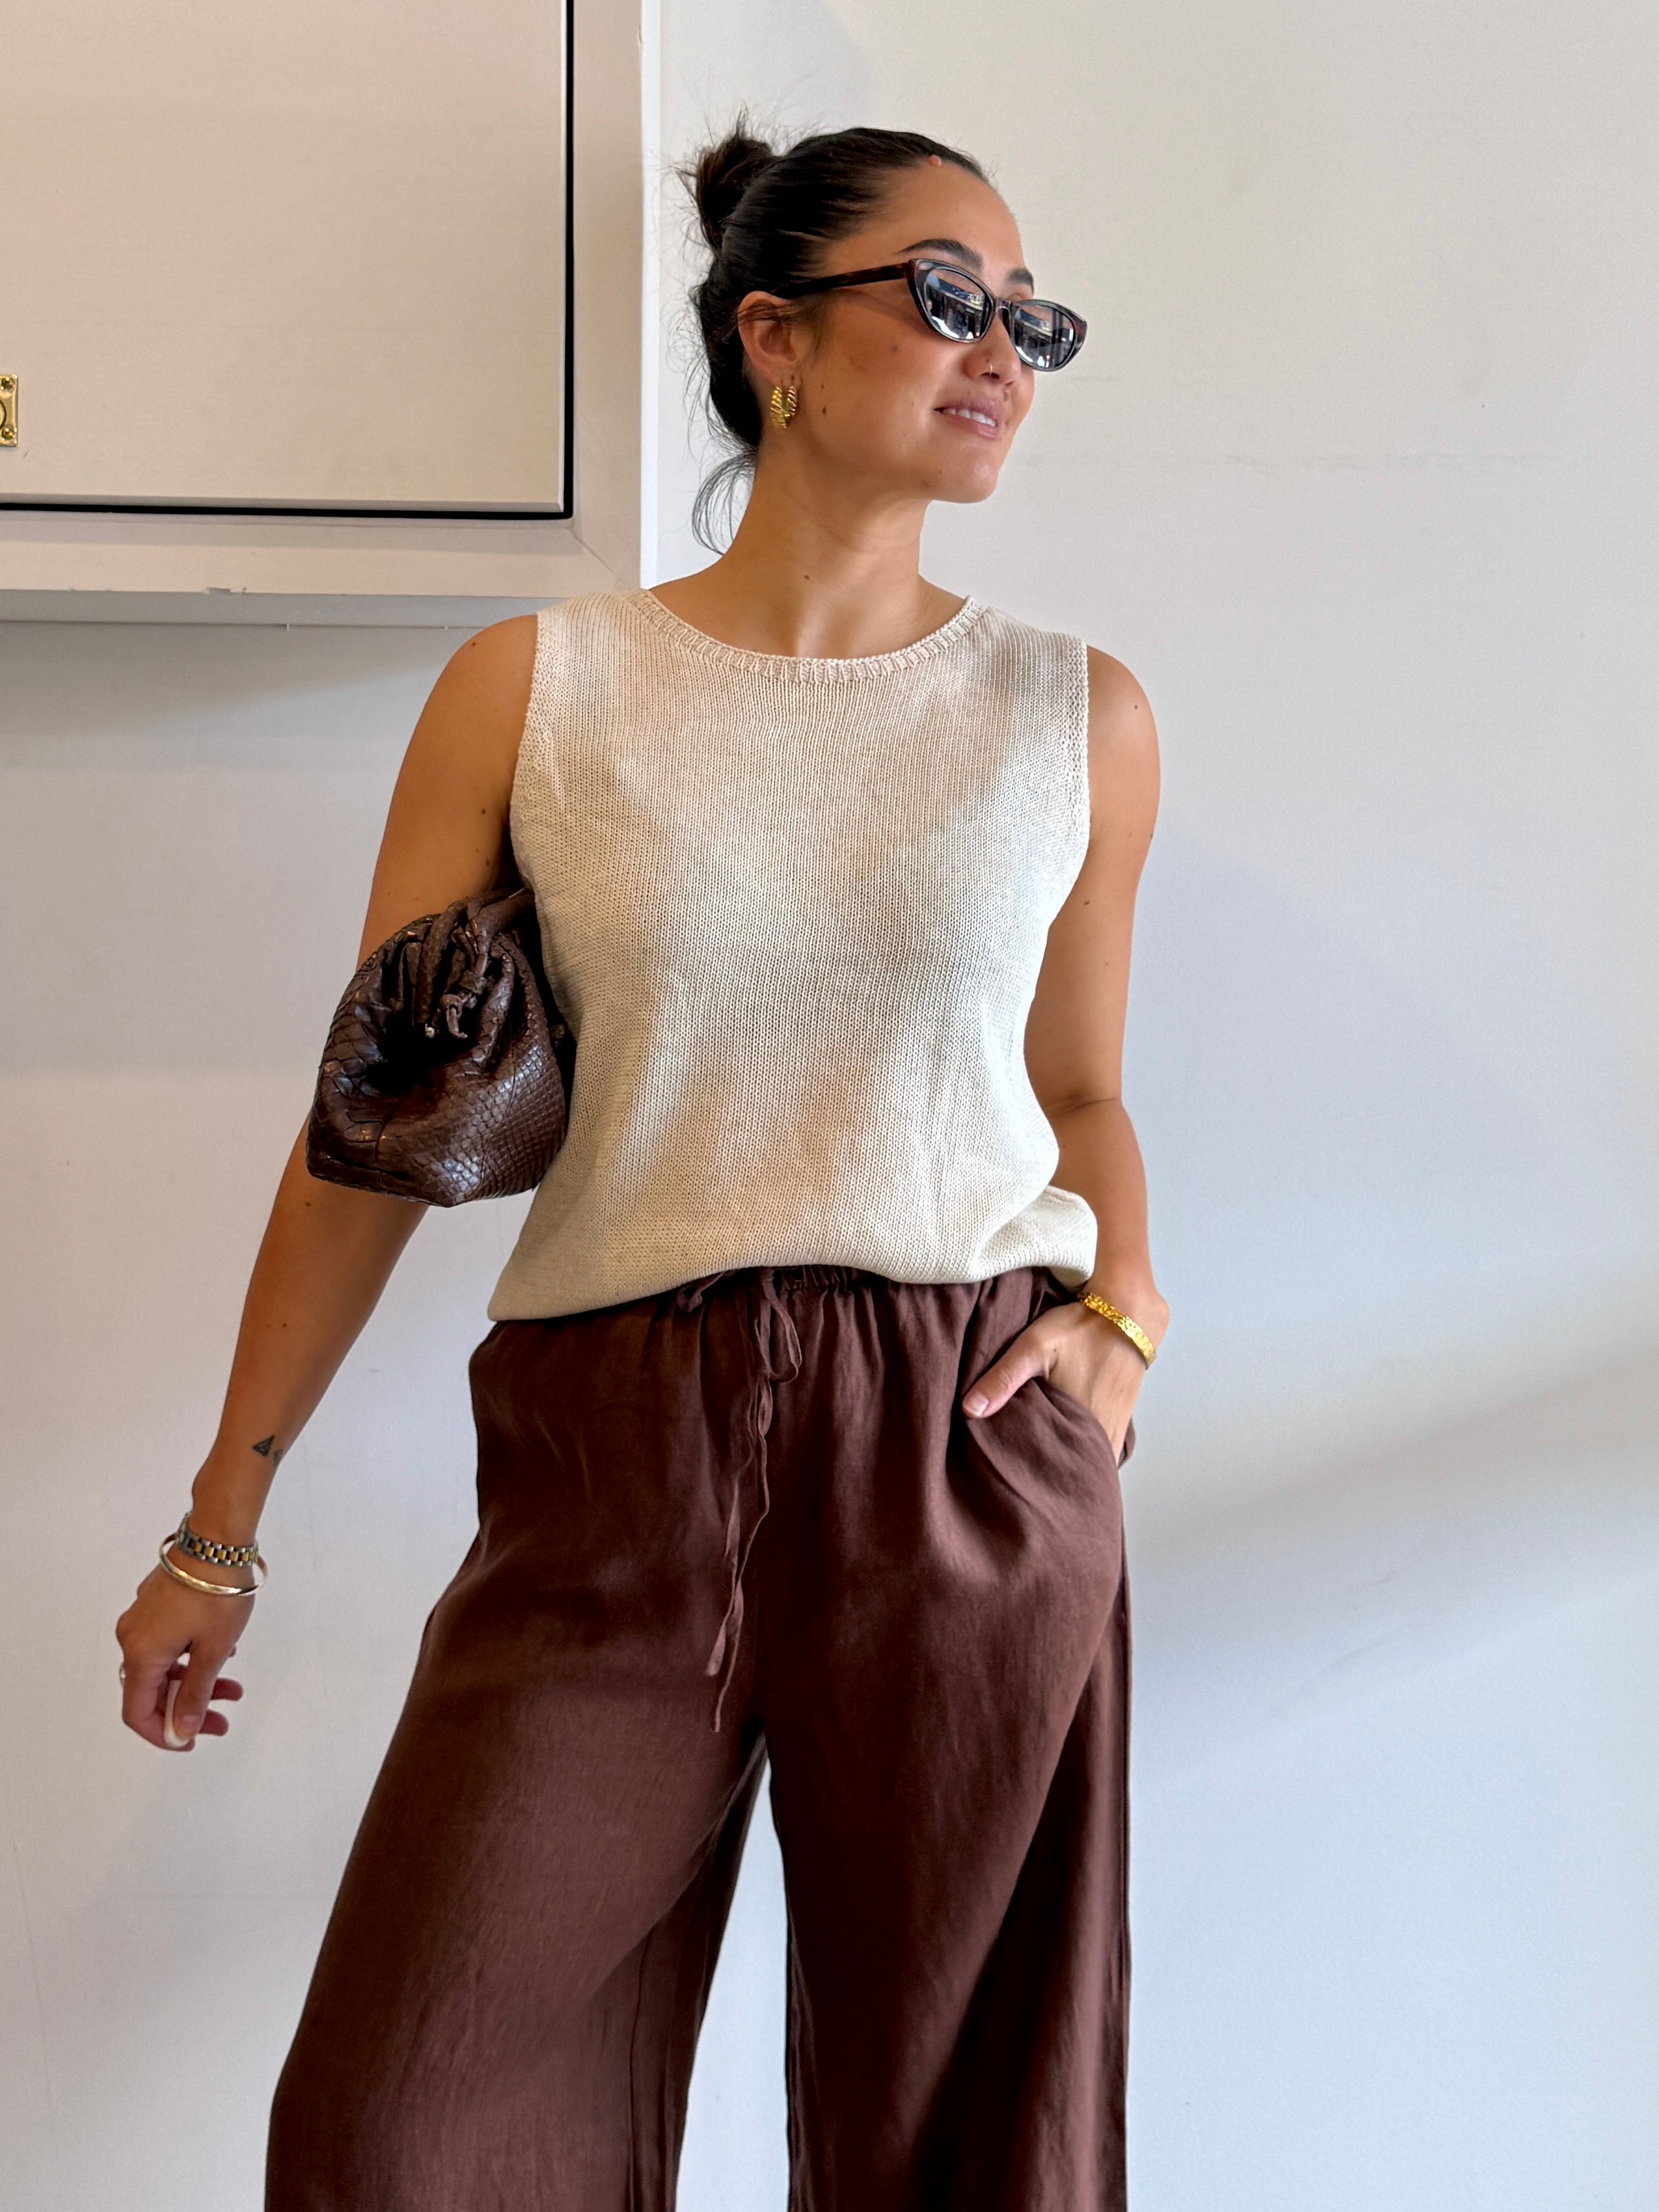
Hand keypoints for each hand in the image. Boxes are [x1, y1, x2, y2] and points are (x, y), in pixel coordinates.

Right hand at [115, 1554, 250, 1752]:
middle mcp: (133, 1637)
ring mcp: (143, 1618)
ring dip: (196, 1681)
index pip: (137, 1712)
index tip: (190, 1741)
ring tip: (232, 1687)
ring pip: (165, 1666)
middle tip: (221, 1718)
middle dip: (188, 1708)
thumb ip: (195, 1694)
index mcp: (140, 1654)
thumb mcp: (211, 1651)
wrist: (217, 1541)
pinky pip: (168, 1643)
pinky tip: (222, 1652)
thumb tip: (181, 1730)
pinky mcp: (157, 1603)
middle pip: (153, 1690)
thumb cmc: (216, 1593)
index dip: (161, 1733)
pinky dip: (191, 1657)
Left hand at [961, 1301, 1148, 1461]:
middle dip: (1045, 1475)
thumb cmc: (1081, 1328)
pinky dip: (1082, 1450)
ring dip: (1066, 1463)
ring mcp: (1114, 1432)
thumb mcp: (1034, 1347)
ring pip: (1087, 1462)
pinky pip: (1100, 1449)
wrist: (1128, 1312)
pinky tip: (1063, 1443)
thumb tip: (969, 1411)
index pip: (1050, 1473)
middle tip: (1021, 1476)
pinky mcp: (1120, 1422)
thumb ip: (1003, 1379)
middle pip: (1068, 1471)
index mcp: (1079, 1429)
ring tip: (1039, 1462)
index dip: (1029, 1478)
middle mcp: (1102, 1438)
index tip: (1009, 1479)